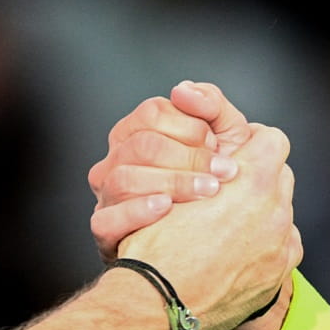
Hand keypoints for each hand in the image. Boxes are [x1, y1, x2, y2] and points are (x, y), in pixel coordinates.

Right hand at [88, 81, 251, 261]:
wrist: (213, 239)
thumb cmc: (215, 182)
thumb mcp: (225, 138)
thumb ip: (211, 105)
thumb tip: (183, 90)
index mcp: (137, 132)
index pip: (152, 113)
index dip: (190, 127)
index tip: (218, 145)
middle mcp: (115, 159)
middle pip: (142, 145)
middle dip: (189, 157)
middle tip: (223, 173)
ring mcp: (106, 194)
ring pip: (125, 178)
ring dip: (173, 183)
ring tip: (208, 192)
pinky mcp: (105, 230)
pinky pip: (105, 219)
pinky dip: (138, 211)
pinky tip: (167, 208)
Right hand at [115, 122, 302, 329]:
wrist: (160, 303)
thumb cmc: (158, 246)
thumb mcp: (169, 185)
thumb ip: (205, 164)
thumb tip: (215, 154)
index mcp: (252, 182)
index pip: (272, 139)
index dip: (252, 141)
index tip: (238, 151)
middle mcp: (274, 210)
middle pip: (280, 173)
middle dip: (258, 176)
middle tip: (229, 187)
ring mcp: (280, 243)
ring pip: (281, 208)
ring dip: (261, 209)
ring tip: (229, 222)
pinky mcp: (279, 271)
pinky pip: (283, 243)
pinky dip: (266, 241)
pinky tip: (238, 249)